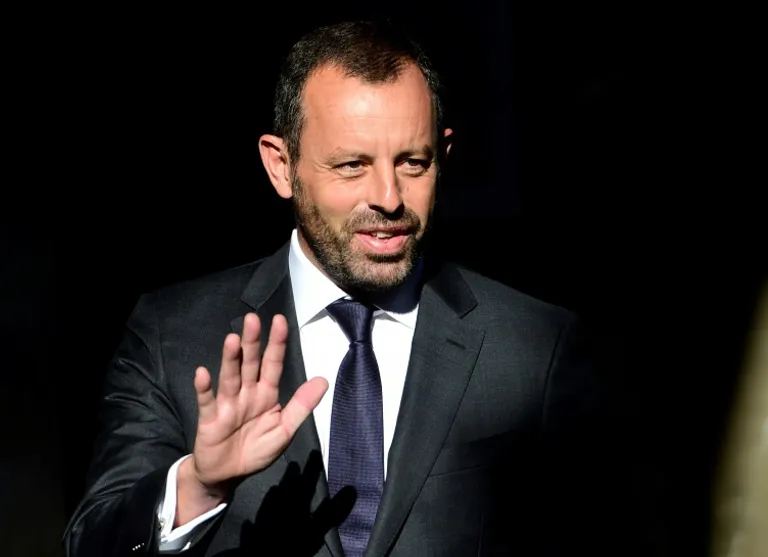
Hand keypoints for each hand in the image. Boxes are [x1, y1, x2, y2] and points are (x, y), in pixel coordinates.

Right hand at [177, 313, 327, 524]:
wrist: (228, 476)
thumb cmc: (256, 449)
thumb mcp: (285, 430)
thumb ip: (301, 406)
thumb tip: (322, 380)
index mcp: (266, 394)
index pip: (273, 364)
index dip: (277, 344)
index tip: (280, 321)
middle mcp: (246, 393)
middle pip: (250, 364)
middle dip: (252, 342)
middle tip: (252, 319)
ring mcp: (227, 404)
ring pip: (230, 377)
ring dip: (230, 359)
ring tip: (232, 340)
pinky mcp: (210, 419)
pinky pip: (207, 402)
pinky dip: (204, 388)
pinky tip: (202, 373)